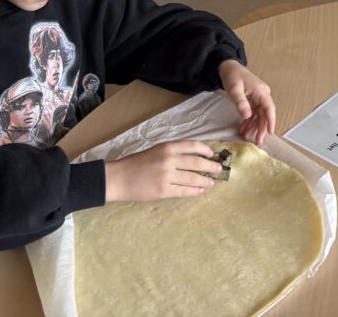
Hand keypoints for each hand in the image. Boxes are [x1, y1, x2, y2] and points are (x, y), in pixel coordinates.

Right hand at [104, 140, 220, 202]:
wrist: (119, 178)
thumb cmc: (136, 163)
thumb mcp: (156, 151)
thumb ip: (173, 152)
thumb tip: (194, 157)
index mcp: (167, 147)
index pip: (192, 146)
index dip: (205, 150)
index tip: (212, 154)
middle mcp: (169, 159)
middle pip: (196, 163)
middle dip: (210, 167)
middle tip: (218, 170)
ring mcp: (167, 176)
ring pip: (193, 178)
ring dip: (205, 181)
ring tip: (211, 183)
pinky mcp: (163, 191)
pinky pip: (184, 191)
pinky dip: (195, 191)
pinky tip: (200, 191)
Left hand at [219, 60, 275, 145]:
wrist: (228, 67)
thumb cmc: (232, 76)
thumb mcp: (234, 89)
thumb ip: (241, 103)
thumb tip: (248, 116)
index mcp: (261, 92)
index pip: (269, 108)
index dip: (271, 121)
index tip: (270, 133)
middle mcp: (263, 95)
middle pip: (265, 114)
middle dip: (261, 128)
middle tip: (258, 141)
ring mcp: (258, 98)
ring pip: (259, 115)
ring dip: (254, 126)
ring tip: (246, 136)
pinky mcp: (253, 100)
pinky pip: (254, 113)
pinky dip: (249, 121)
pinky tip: (244, 129)